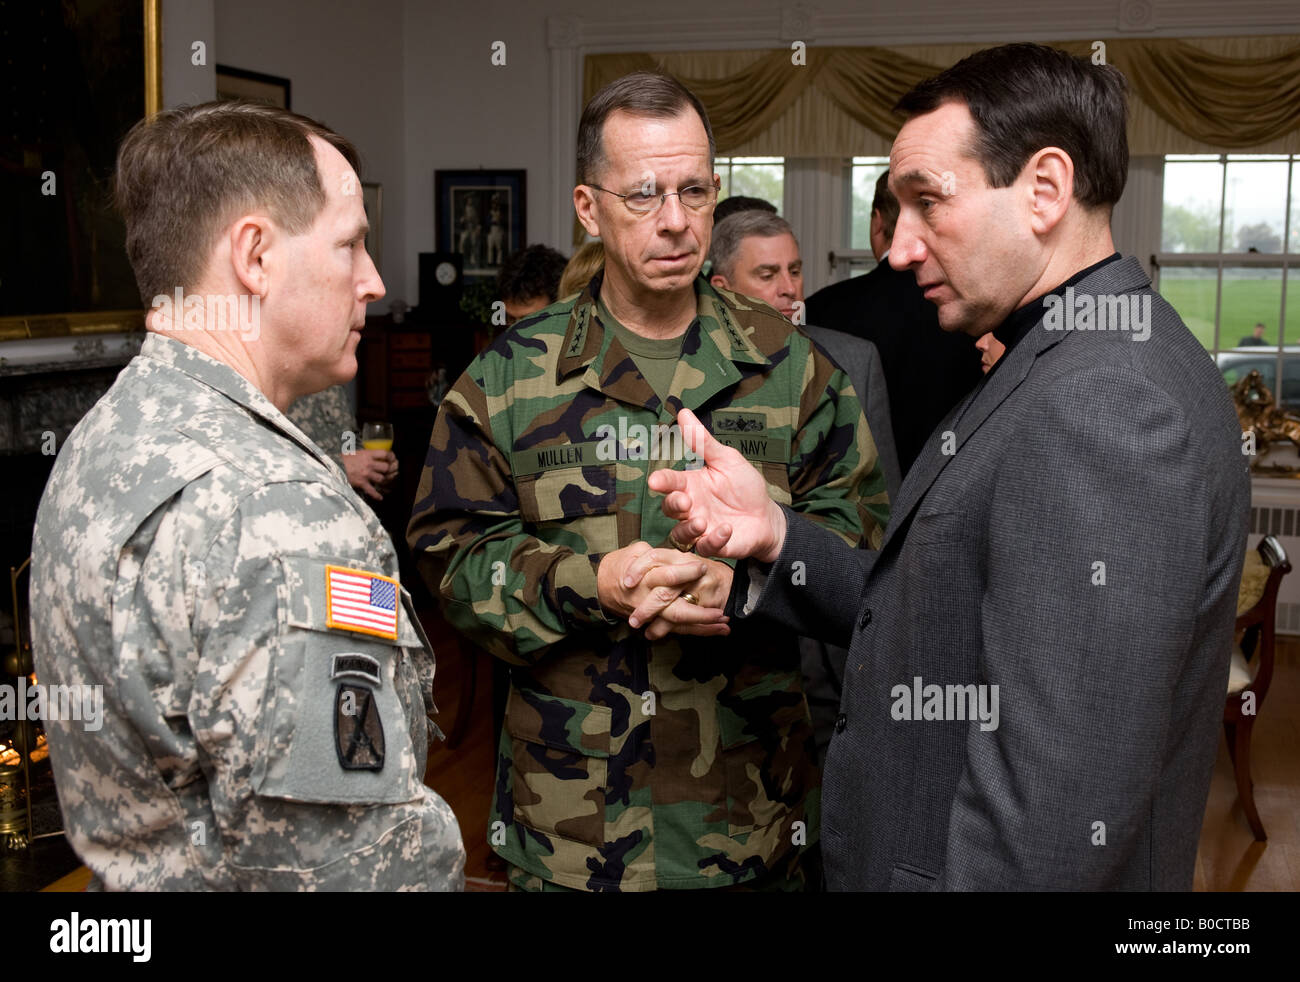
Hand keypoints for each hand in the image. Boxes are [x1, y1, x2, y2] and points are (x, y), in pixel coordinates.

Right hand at [343, 449, 398, 499]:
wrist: (333, 465)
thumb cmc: (344, 458)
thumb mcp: (357, 452)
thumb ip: (367, 454)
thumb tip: (377, 455)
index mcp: (368, 454)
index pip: (385, 454)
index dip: (392, 457)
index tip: (393, 459)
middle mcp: (369, 464)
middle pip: (386, 468)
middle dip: (390, 470)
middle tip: (391, 472)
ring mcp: (365, 474)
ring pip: (382, 479)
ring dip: (385, 482)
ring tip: (385, 482)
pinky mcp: (361, 483)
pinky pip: (372, 491)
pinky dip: (377, 495)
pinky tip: (380, 498)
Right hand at [597, 542, 728, 636]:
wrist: (599, 585)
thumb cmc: (621, 564)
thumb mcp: (635, 551)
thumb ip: (657, 551)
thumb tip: (677, 552)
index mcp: (645, 576)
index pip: (667, 576)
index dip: (685, 573)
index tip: (703, 568)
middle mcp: (648, 597)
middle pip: (674, 607)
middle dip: (699, 610)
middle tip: (721, 609)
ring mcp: (650, 613)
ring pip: (677, 622)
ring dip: (702, 625)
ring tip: (725, 624)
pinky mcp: (653, 621)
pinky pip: (677, 629)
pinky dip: (698, 631)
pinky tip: (718, 630)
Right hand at [646, 408, 787, 561]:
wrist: (767, 515)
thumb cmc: (744, 486)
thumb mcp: (726, 459)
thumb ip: (703, 442)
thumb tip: (683, 412)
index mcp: (690, 485)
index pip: (670, 482)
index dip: (661, 481)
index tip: (656, 481)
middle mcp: (691, 508)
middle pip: (670, 508)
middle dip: (674, 504)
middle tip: (685, 501)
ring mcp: (701, 529)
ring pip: (680, 534)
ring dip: (688, 528)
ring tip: (702, 521)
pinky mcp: (714, 545)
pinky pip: (705, 547)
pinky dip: (713, 540)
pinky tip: (725, 529)